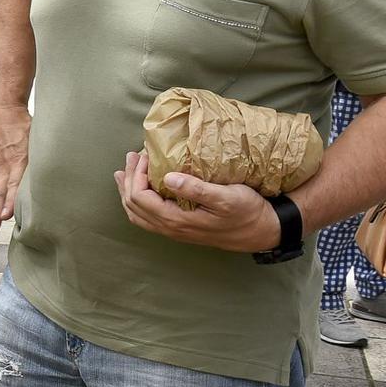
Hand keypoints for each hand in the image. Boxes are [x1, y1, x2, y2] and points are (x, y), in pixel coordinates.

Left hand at [114, 151, 281, 251]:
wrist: (261, 231)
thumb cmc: (247, 212)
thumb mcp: (226, 197)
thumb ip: (196, 189)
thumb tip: (167, 177)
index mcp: (176, 220)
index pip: (140, 197)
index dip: (136, 175)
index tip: (146, 155)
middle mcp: (170, 228)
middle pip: (132, 205)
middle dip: (128, 179)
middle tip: (131, 156)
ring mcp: (173, 230)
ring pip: (137, 214)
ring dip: (128, 191)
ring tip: (124, 172)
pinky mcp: (179, 228)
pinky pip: (147, 217)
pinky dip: (138, 201)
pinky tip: (142, 189)